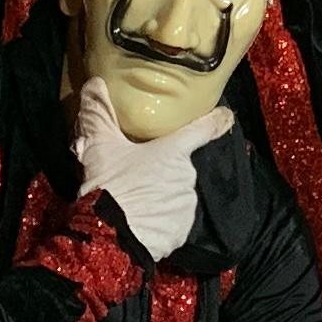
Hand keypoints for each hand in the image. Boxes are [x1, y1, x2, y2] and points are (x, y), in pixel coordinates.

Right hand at [72, 78, 229, 261]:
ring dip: (162, 195)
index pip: (203, 129)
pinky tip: (141, 220)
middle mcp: (188, 176)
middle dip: (164, 168)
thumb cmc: (110, 186)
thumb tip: (94, 83)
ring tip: (136, 200)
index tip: (227, 116)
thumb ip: (98, 113)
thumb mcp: (98, 147)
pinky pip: (174, 220)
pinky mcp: (182, 232)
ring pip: (177, 194)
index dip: (217, 120)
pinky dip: (161, 219)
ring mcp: (187, 206)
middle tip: (138, 175)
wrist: (111, 238)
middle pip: (180, 166)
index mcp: (174, 151)